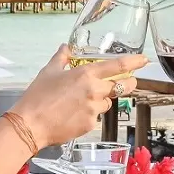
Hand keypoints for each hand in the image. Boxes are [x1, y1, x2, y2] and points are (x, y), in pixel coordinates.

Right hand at [11, 46, 147, 147]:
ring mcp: (94, 109)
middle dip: (129, 83)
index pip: (117, 66)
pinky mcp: (90, 125)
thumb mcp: (48, 72)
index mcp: (86, 74)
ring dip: (102, 100)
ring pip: (108, 102)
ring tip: (81, 101)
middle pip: (122, 86)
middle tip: (128, 81)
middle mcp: (94, 91)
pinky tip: (73, 114)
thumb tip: (66, 47)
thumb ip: (61, 58)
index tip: (144, 59)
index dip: (134, 62)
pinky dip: (89, 114)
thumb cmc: (37, 96)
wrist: (29, 125)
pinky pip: (96, 116)